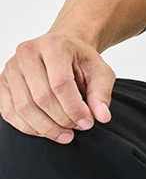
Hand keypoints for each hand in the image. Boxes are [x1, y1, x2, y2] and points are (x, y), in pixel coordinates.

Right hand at [0, 33, 114, 143]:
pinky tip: (47, 131)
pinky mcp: (2, 82)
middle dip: (61, 119)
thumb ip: (101, 93)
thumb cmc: (80, 60)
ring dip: (46, 127)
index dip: (74, 108)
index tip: (87, 122)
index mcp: (54, 44)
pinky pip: (9, 112)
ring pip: (24, 107)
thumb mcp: (100, 71)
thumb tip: (102, 116)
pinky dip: (29, 127)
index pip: (60, 83)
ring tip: (65, 134)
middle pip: (41, 97)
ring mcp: (11, 67)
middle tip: (77, 128)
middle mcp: (28, 52)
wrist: (62, 50)